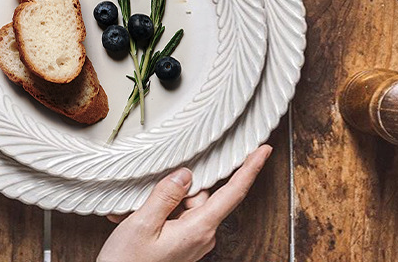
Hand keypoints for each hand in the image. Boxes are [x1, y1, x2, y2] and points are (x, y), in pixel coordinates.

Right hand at [97, 145, 271, 261]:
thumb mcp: (143, 224)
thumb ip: (167, 195)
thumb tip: (186, 174)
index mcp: (199, 230)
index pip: (233, 193)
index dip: (250, 169)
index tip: (264, 150)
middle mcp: (202, 237)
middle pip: (201, 195)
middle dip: (176, 189)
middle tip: (146, 196)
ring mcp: (193, 243)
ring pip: (186, 206)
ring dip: (161, 203)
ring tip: (133, 214)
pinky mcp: (183, 247)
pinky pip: (176, 219)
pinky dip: (157, 216)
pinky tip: (134, 220)